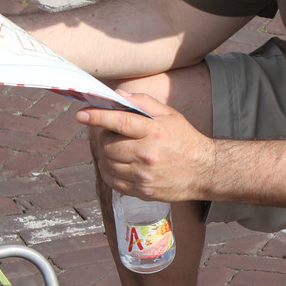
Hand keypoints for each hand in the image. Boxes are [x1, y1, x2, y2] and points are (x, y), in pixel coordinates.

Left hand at [76, 94, 214, 201]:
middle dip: (104, 137)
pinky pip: (113, 181)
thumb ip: (143, 102)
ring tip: (115, 149)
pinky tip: (118, 164)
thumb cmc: (185, 139)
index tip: (81, 114)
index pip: (119, 122)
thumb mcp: (170, 115)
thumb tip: (118, 95)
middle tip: (111, 134)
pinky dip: (109, 172)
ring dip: (105, 155)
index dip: (97, 117)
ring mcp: (144, 176)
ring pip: (108, 164)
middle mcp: (148, 155)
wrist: (204, 171)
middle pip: (108, 146)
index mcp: (154, 132)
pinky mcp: (142, 191)